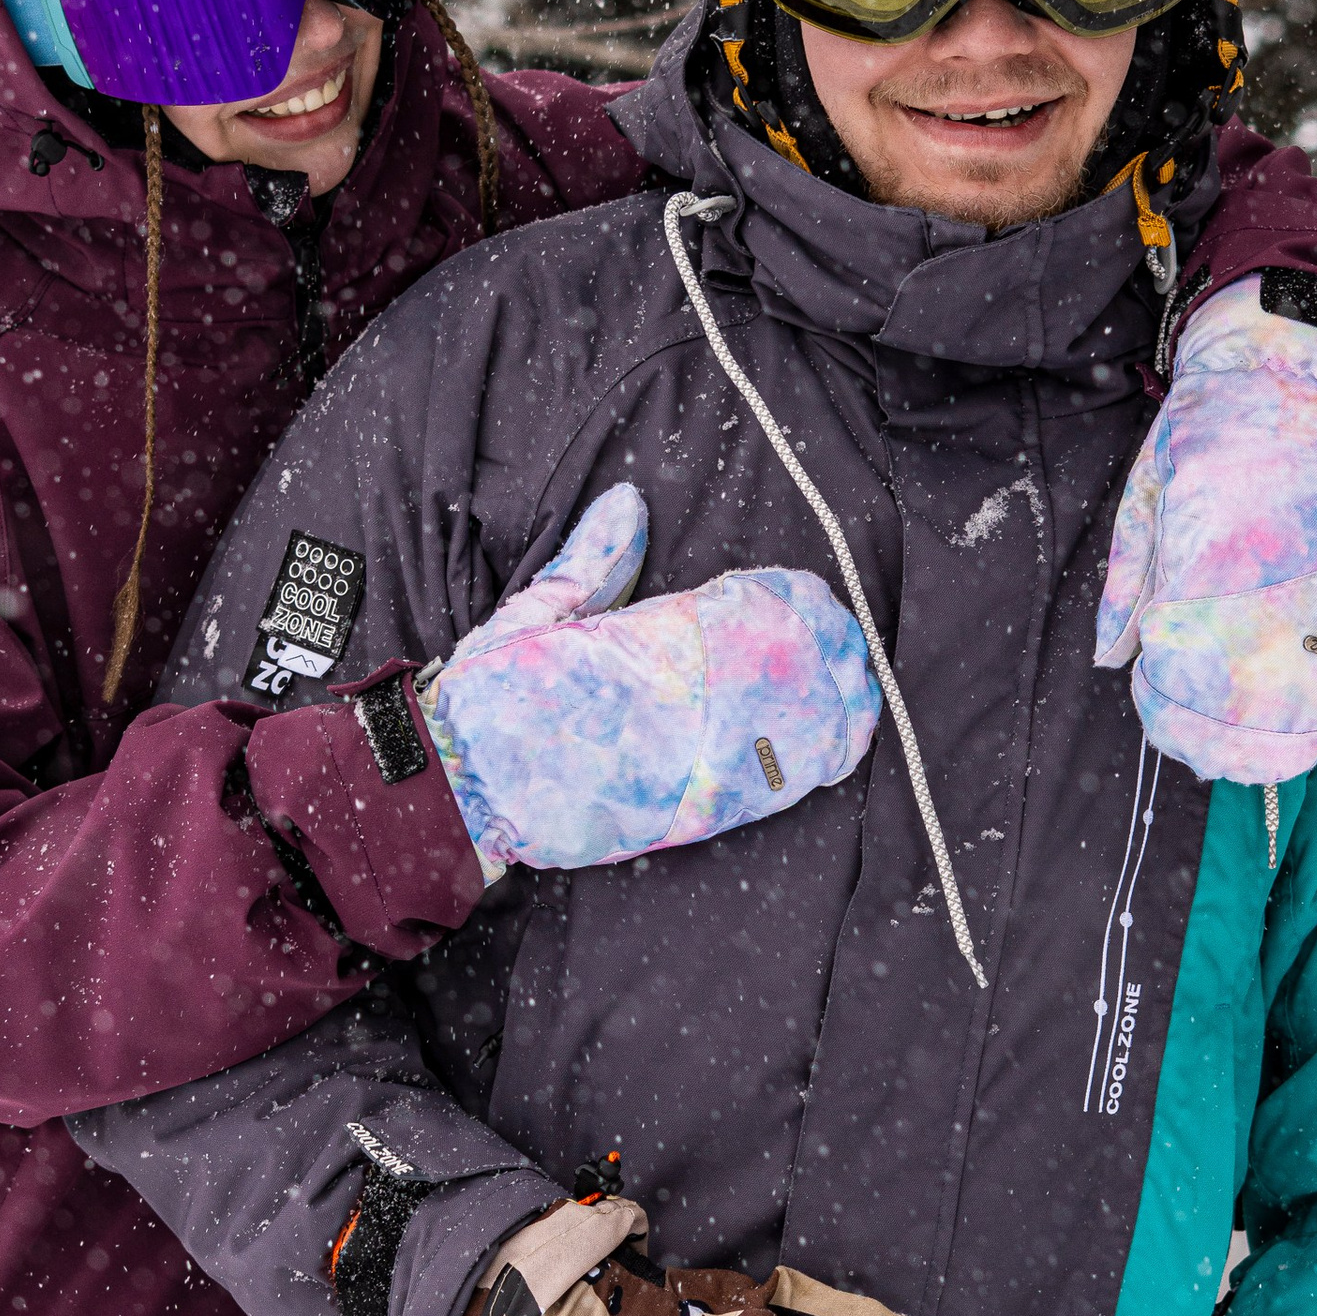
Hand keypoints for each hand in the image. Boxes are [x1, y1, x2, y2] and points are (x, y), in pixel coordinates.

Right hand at [423, 484, 879, 875]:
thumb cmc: (491, 698)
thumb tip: (628, 502)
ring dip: (832, 701)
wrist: (461, 792)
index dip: (783, 602)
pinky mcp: (685, 813)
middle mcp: (675, 703)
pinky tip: (842, 739)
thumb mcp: (533, 613)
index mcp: (641, 645)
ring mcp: (685, 761)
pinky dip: (813, 761)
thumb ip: (591, 560)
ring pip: (788, 728)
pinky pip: (769, 787)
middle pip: (779, 668)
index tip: (801, 592)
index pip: (739, 614)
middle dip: (822, 649)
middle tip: (845, 636)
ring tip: (856, 680)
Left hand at [1096, 268, 1316, 786]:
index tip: (1151, 706)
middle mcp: (1274, 574)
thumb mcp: (1144, 497)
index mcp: (1207, 553)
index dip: (1167, 710)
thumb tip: (1112, 659)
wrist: (1291, 367)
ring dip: (1277, 738)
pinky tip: (1296, 718)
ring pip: (1314, 695)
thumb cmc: (1205, 430)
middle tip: (1193, 749)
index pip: (1186, 670)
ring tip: (1244, 752)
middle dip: (1218, 741)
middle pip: (1251, 700)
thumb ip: (1127, 586)